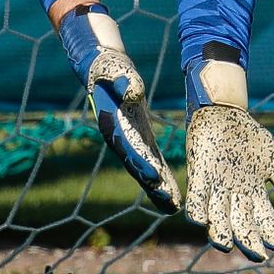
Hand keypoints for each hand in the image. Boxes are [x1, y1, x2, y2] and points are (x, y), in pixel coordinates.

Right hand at [59, 4, 180, 213]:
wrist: (99, 66)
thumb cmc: (107, 66)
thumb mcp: (113, 68)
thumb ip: (125, 80)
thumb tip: (133, 93)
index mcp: (113, 123)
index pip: (129, 147)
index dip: (143, 162)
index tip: (156, 178)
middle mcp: (119, 136)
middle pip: (138, 165)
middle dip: (154, 185)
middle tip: (171, 204)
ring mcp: (128, 139)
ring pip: (144, 167)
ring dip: (158, 187)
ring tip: (174, 206)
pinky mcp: (138, 136)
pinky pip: (150, 159)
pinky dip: (160, 175)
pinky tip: (170, 190)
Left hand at [184, 62, 273, 261]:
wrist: (224, 113)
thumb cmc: (251, 139)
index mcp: (254, 195)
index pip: (265, 222)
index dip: (273, 235)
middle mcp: (234, 197)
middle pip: (241, 225)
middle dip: (249, 241)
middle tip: (258, 255)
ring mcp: (215, 188)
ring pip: (216, 217)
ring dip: (219, 231)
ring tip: (225, 243)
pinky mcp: (198, 175)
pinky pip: (195, 197)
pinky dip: (198, 208)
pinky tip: (201, 219)